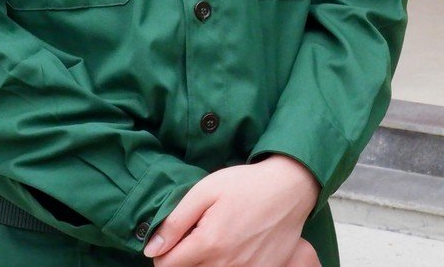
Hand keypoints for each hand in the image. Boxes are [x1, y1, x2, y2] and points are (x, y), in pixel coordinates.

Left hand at [145, 155, 320, 266]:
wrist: (291, 187)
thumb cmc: (247, 184)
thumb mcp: (205, 191)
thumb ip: (175, 221)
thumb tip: (152, 248)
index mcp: (208, 243)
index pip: (166, 265)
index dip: (164, 251)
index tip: (175, 238)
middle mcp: (225, 264)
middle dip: (186, 257)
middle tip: (200, 236)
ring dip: (207, 263)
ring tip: (219, 240)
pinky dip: (230, 264)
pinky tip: (237, 247)